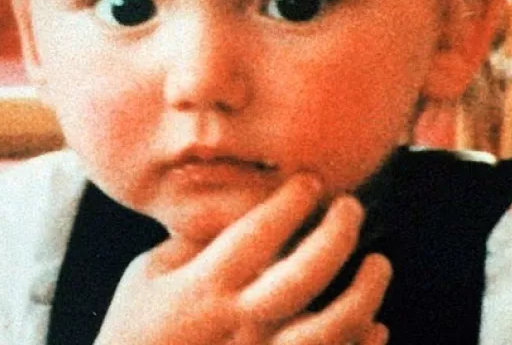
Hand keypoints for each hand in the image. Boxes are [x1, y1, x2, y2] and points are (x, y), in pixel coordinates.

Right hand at [95, 174, 391, 343]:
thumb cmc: (134, 331)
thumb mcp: (146, 276)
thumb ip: (191, 242)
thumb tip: (235, 206)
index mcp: (201, 289)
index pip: (255, 236)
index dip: (288, 203)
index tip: (311, 181)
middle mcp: (235, 324)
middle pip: (301, 276)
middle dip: (335, 235)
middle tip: (351, 207)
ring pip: (327, 331)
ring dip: (363, 295)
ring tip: (378, 263)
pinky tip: (375, 326)